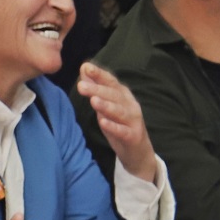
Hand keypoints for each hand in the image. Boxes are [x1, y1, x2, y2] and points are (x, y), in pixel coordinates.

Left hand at [77, 63, 156, 182]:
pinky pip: (122, 131)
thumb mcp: (106, 107)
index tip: (86, 67)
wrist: (138, 152)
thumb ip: (97, 89)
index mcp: (123, 95)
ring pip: (119, 111)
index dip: (100, 74)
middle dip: (98, 89)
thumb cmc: (119, 126)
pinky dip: (113, 126)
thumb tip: (84, 69)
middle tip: (81, 85)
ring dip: (106, 105)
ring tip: (93, 101)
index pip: (111, 81)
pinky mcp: (133, 136)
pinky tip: (103, 123)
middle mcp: (130, 105)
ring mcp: (133, 120)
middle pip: (114, 95)